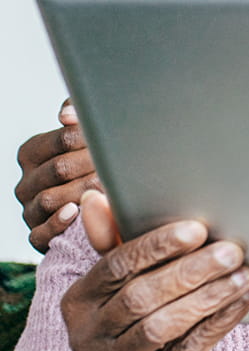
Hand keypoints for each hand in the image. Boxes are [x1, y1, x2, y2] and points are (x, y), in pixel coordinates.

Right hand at [15, 100, 101, 252]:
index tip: (114, 139)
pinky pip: (41, 233)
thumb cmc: (92, 165)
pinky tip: (77, 212)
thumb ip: (77, 117)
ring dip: (84, 192)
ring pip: (50, 199)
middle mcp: (26, 182)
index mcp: (32, 153)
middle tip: (120, 164)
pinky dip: (58, 223)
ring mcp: (30, 210)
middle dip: (92, 164)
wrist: (98, 209)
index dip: (91, 138)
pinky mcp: (37, 235)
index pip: (62, 139)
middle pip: (59, 168)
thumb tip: (67, 114)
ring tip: (110, 187)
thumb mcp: (85, 137)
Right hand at [61, 190, 248, 350]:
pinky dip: (220, 321)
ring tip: (243, 273)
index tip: (198, 229)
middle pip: (140, 297)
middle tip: (232, 250)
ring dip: (208, 296)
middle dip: (190, 271)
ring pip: (163, 326)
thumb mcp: (124, 275)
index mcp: (80, 299)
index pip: (115, 266)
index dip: (156, 246)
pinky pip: (189, 349)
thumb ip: (113, 238)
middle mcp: (89, 334)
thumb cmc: (140, 305)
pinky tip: (244, 298)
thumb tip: (94, 196)